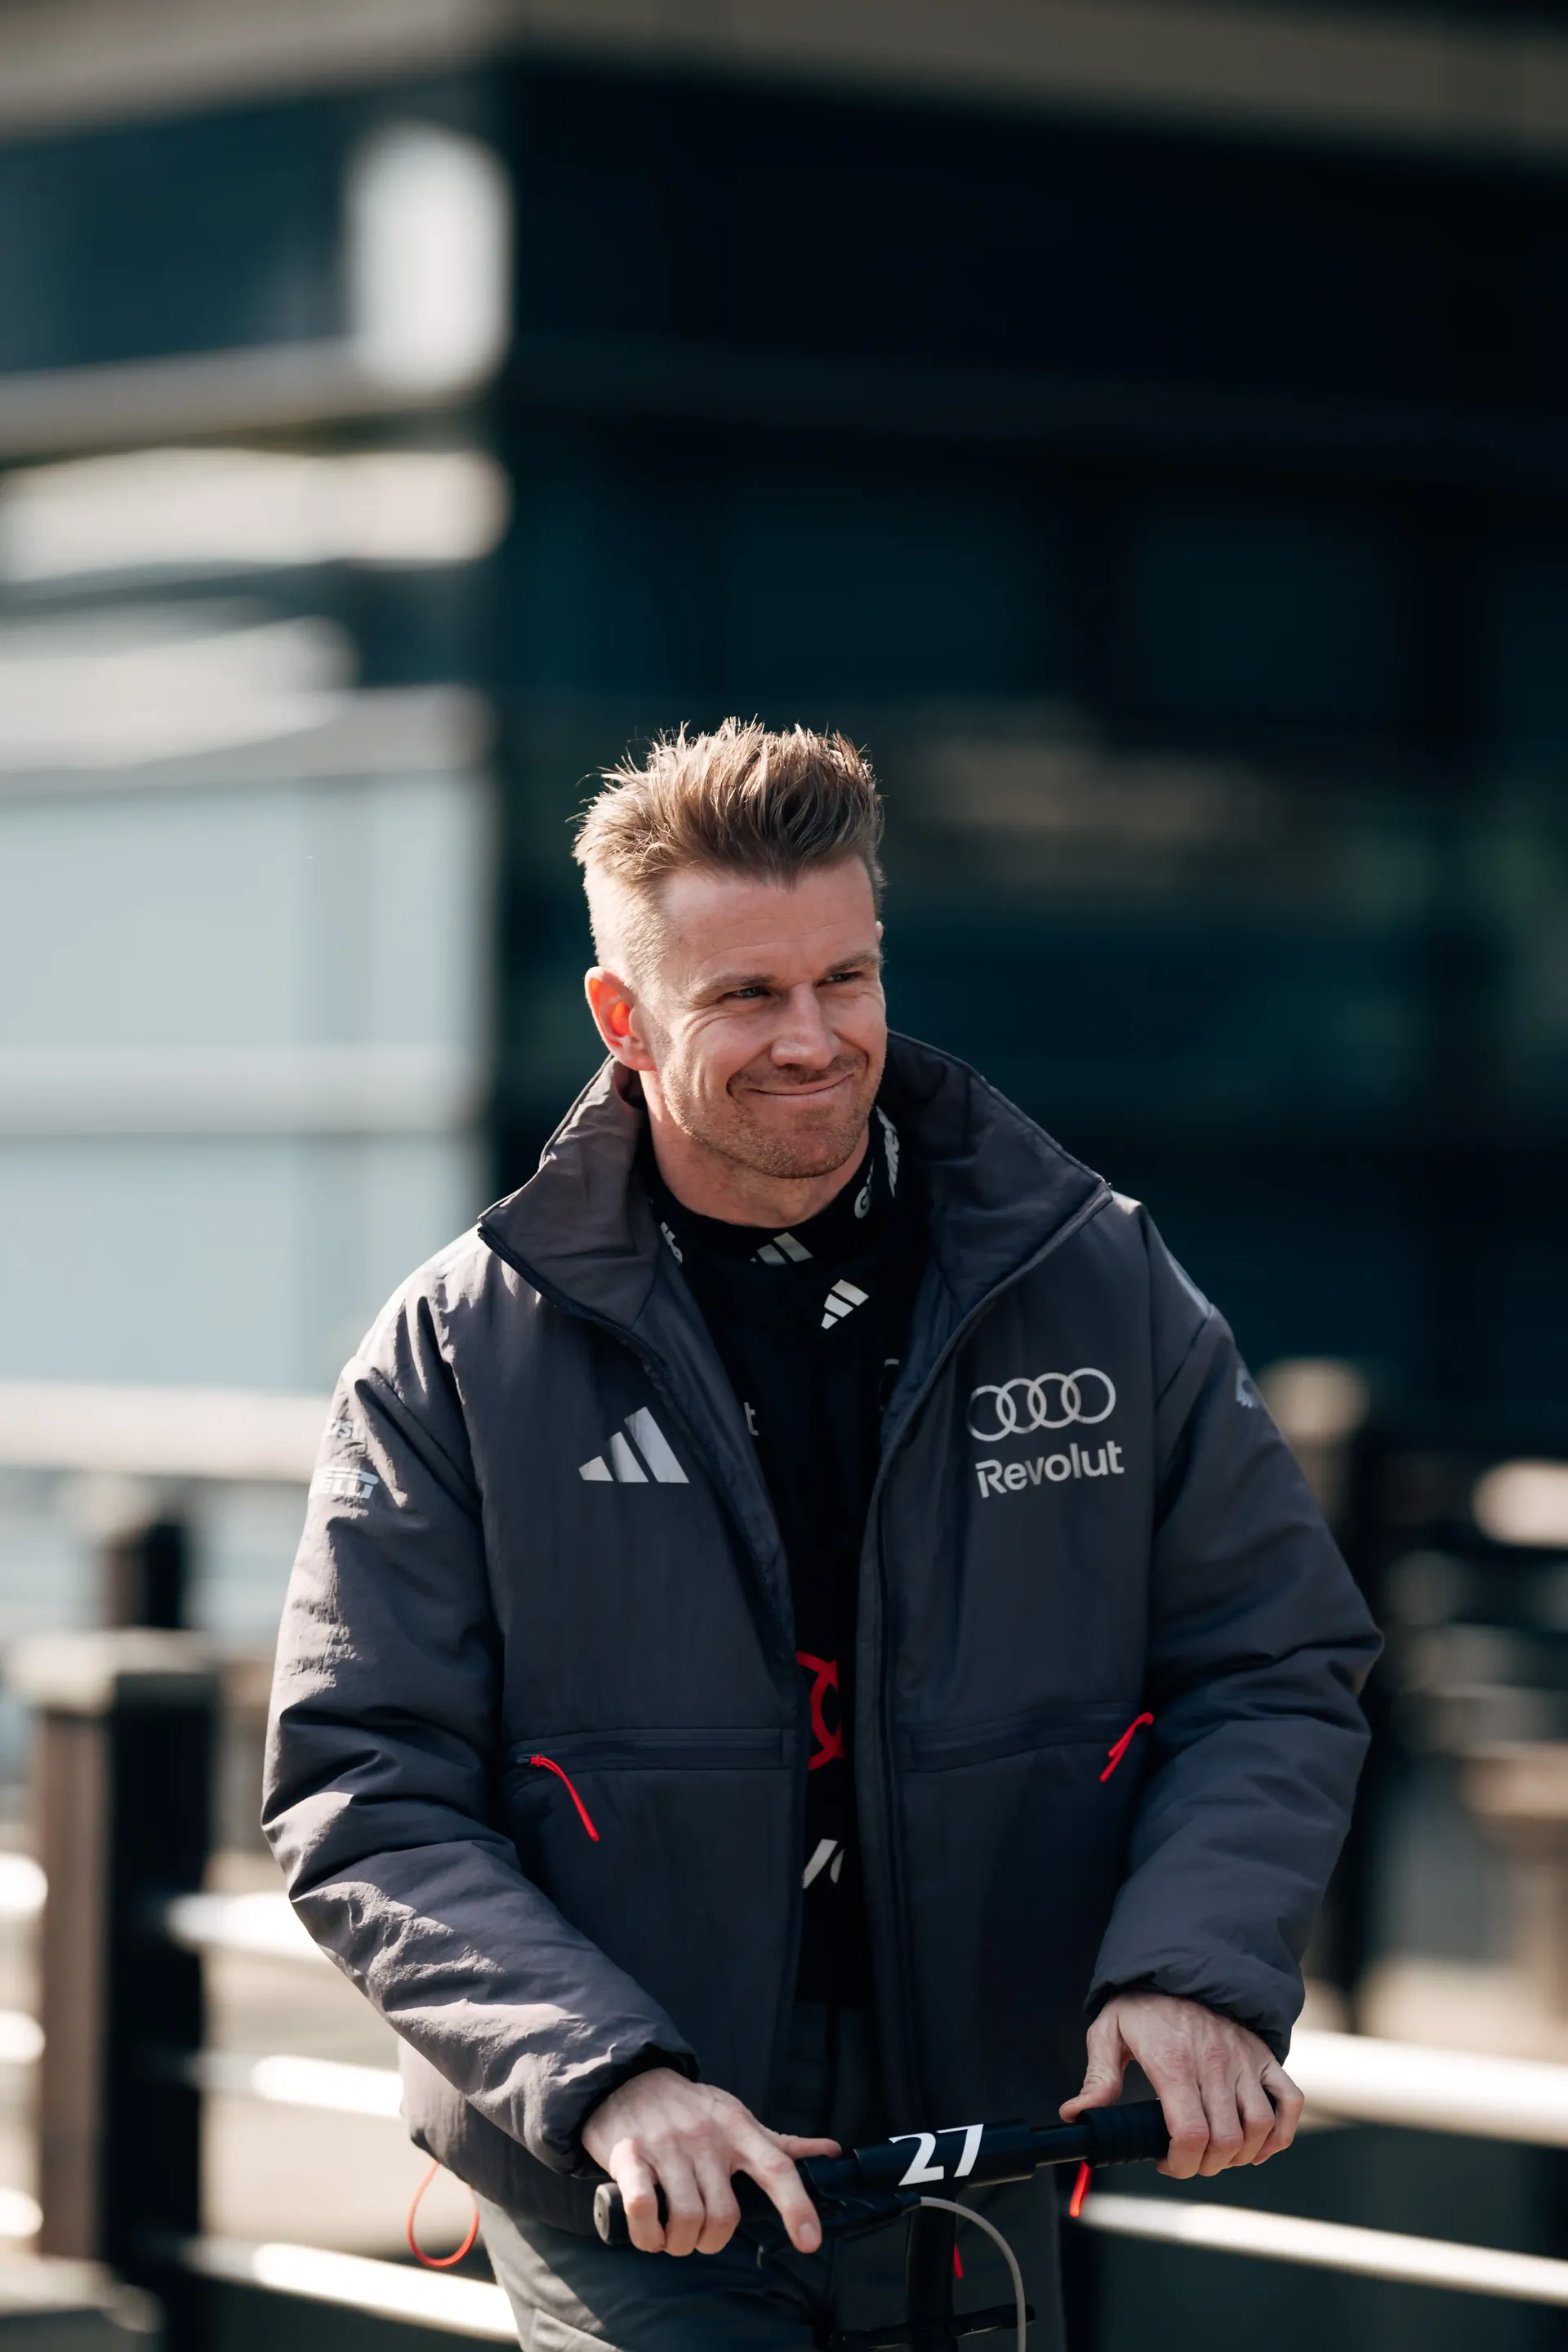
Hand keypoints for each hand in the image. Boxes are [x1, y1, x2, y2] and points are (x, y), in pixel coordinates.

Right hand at [580, 2068, 839, 2256]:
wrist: (628, 2078)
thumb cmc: (691, 2108)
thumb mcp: (737, 2117)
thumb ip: (779, 2143)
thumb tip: (831, 2150)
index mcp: (738, 2128)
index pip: (777, 2168)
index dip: (797, 2206)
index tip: (809, 2242)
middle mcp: (706, 2137)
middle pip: (725, 2214)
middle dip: (712, 2240)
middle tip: (699, 2237)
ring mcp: (666, 2145)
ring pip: (686, 2219)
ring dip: (679, 2243)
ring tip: (671, 2238)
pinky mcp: (628, 2154)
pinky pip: (643, 2208)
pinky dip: (647, 2234)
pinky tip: (649, 2234)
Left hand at [1060, 1992, 1301, 2179]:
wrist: (1181, 1960)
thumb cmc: (1143, 2003)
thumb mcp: (1108, 2033)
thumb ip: (1097, 2079)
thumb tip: (1077, 2116)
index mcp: (1174, 2063)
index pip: (1190, 2134)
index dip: (1181, 2165)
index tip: (1166, 2163)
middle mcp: (1215, 2064)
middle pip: (1226, 2141)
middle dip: (1207, 2165)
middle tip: (1189, 2159)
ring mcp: (1244, 2061)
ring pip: (1260, 2127)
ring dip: (1242, 2154)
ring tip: (1218, 2153)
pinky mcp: (1264, 2056)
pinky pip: (1289, 2101)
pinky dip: (1281, 2133)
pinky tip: (1258, 2145)